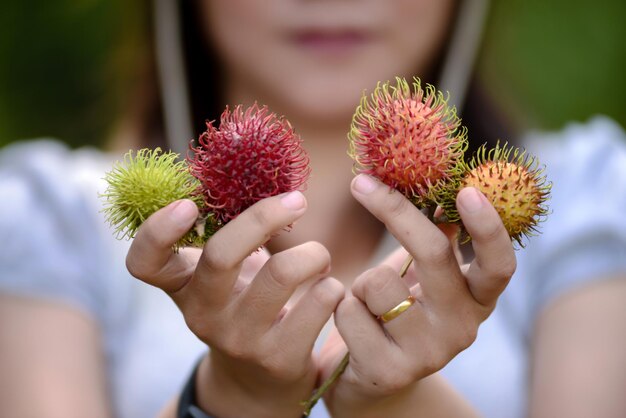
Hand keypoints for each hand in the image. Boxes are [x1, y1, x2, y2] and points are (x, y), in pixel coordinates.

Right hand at [126, 192, 344, 417]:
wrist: (260, 382)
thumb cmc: (244, 307)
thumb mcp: (225, 276)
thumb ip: (226, 232)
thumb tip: (248, 166)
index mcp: (183, 287)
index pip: (144, 263)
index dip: (157, 231)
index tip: (189, 204)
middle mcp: (202, 314)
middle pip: (221, 256)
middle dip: (263, 217)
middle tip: (297, 200)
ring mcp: (239, 339)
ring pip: (282, 273)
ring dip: (314, 253)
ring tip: (319, 257)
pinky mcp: (278, 358)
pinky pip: (318, 302)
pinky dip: (332, 286)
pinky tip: (329, 290)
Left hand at [320, 175, 515, 417]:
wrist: (372, 382)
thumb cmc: (396, 316)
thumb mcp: (421, 279)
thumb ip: (437, 241)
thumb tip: (440, 189)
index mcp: (476, 300)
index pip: (499, 265)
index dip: (488, 228)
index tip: (466, 189)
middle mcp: (462, 327)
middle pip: (433, 254)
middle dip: (394, 212)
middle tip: (360, 182)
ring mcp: (428, 354)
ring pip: (378, 282)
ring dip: (360, 283)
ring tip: (367, 305)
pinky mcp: (390, 371)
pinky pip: (349, 312)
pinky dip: (342, 309)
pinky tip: (355, 330)